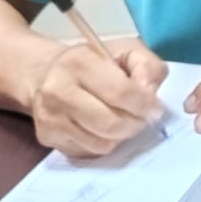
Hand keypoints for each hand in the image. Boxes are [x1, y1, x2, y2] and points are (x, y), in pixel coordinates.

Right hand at [27, 37, 168, 157]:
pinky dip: (103, 143)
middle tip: (142, 118)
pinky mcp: (48, 137)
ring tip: (122, 120)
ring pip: (102, 143)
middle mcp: (59, 90)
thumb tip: (150, 92)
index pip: (120, 92)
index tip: (155, 108)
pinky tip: (102, 128)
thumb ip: (146, 65)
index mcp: (79, 62)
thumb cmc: (93, 63)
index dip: (145, 105)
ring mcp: (51, 117)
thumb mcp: (125, 50)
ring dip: (120, 136)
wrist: (45, 75)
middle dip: (135, 124)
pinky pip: (89, 151)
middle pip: (111, 124)